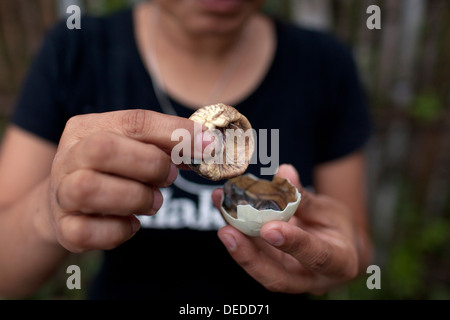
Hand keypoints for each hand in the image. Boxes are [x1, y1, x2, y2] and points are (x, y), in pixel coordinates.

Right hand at [47, 110, 196, 252]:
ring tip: (153, 202)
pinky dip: (120, 230)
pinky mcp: (64, 228)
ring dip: (135, 197)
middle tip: (170, 177)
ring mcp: (61, 193)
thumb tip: (207, 145)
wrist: (69, 202)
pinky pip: (88, 231)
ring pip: (90, 190)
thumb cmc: (111, 170)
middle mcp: (68, 156)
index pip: (134, 121)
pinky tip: (131, 223)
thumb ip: (165, 144)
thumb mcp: (134, 148)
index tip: (207, 145)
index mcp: (88, 128)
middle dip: (149, 164)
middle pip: (103, 149)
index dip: (174, 132)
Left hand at [212, 164, 359, 294]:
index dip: (293, 243)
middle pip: (277, 277)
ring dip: (236, 244)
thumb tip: (284, 173)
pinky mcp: (270, 268)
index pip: (316, 256)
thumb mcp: (330, 211)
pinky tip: (223, 207)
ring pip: (259, 268)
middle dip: (249, 256)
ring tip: (221, 211)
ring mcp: (288, 277)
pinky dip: (236, 233)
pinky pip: (251, 255)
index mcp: (338, 263)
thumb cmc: (336, 228)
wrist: (335, 249)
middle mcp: (311, 278)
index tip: (269, 228)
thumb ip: (305, 197)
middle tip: (227, 232)